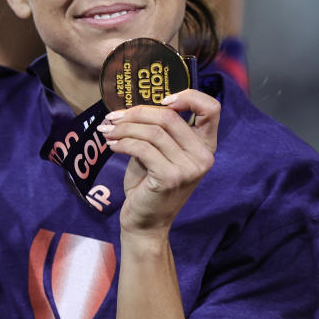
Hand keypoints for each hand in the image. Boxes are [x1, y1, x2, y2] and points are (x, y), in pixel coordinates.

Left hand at [98, 88, 219, 238]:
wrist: (146, 222)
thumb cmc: (150, 183)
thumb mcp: (159, 151)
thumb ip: (158, 129)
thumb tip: (132, 105)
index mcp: (206, 145)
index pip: (211, 108)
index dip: (188, 96)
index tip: (161, 99)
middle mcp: (203, 156)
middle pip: (169, 116)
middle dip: (136, 113)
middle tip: (112, 117)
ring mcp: (189, 168)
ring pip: (152, 132)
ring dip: (123, 128)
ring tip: (107, 130)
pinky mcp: (170, 177)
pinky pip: (141, 148)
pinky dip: (122, 143)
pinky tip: (111, 145)